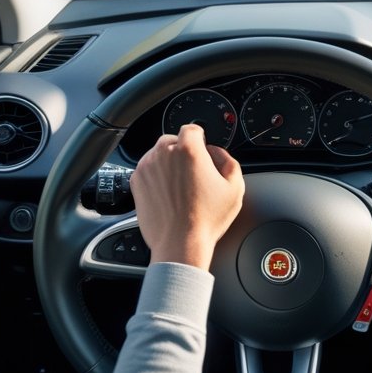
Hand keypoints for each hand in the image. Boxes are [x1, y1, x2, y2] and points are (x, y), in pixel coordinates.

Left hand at [130, 123, 244, 270]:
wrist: (180, 243)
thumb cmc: (206, 219)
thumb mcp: (235, 187)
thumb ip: (228, 159)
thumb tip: (216, 152)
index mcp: (188, 150)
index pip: (192, 129)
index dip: (200, 138)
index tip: (202, 148)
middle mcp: (163, 154)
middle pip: (173, 140)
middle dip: (182, 151)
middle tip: (193, 172)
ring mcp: (147, 167)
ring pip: (157, 154)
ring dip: (168, 162)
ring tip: (179, 185)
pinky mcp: (136, 182)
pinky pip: (147, 169)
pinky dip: (156, 175)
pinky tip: (168, 192)